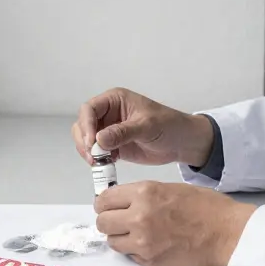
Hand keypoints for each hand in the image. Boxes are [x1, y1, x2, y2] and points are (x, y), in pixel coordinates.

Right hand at [73, 87, 214, 166]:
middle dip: (85, 141)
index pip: (89, 109)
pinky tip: (107, 165)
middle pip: (83, 125)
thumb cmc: (169, 125)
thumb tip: (99, 139)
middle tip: (94, 158)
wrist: (182, 143)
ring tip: (100, 163)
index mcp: (115, 100)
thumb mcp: (147, 126)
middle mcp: (108, 114)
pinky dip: (97, 160)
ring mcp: (109, 130)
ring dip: (89, 152)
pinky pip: (96, 153)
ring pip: (86, 140)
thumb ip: (123, 132)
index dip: (86, 125)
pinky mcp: (113, 146)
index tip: (92, 143)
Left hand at [95, 181, 256, 265]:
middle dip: (109, 221)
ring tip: (136, 234)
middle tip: (119, 222)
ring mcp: (143, 241)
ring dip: (120, 238)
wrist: (228, 233)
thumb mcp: (171, 188)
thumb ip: (144, 195)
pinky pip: (129, 255)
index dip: (105, 204)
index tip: (109, 207)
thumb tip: (123, 202)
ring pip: (112, 241)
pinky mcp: (150, 260)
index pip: (104, 199)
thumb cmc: (207, 208)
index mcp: (145, 193)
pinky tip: (150, 244)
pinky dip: (134, 251)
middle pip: (103, 222)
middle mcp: (139, 216)